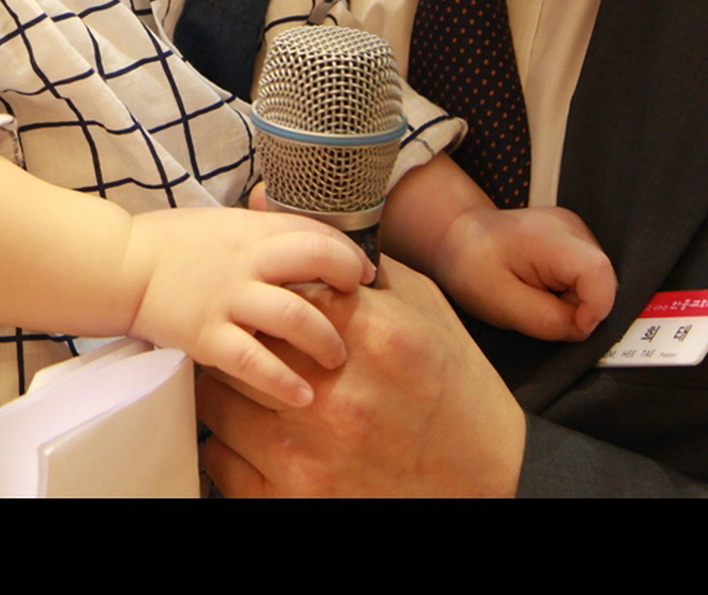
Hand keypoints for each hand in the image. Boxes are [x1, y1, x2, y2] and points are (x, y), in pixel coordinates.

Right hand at [122, 207, 371, 411]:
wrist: (120, 266)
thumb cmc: (172, 245)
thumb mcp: (223, 223)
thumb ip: (263, 230)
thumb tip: (306, 238)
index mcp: (250, 230)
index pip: (315, 232)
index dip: (349, 253)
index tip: (363, 273)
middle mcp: (245, 261)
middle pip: (316, 262)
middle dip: (349, 286)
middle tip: (361, 310)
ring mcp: (227, 299)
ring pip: (295, 315)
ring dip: (326, 340)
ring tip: (335, 358)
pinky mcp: (207, 335)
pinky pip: (255, 361)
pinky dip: (283, 381)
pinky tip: (302, 394)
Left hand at [196, 259, 524, 495]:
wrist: (490, 481)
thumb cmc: (455, 391)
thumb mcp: (426, 309)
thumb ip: (360, 262)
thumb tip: (284, 209)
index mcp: (368, 336)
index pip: (276, 290)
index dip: (268, 295)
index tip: (269, 301)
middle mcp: (335, 395)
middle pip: (240, 342)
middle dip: (243, 338)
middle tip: (256, 345)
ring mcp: (310, 454)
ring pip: (218, 399)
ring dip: (231, 391)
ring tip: (255, 392)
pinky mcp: (295, 499)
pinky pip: (223, 461)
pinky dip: (232, 447)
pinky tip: (259, 438)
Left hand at [431, 206, 616, 341]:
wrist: (459, 235)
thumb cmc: (471, 265)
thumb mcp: (500, 302)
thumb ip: (546, 320)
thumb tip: (584, 329)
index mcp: (549, 236)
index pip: (597, 271)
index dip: (595, 308)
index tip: (570, 327)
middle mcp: (571, 227)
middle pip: (601, 281)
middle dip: (579, 309)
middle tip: (537, 308)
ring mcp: (576, 230)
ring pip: (596, 282)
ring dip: (573, 302)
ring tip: (535, 296)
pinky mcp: (576, 240)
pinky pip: (587, 278)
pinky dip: (570, 293)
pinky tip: (542, 288)